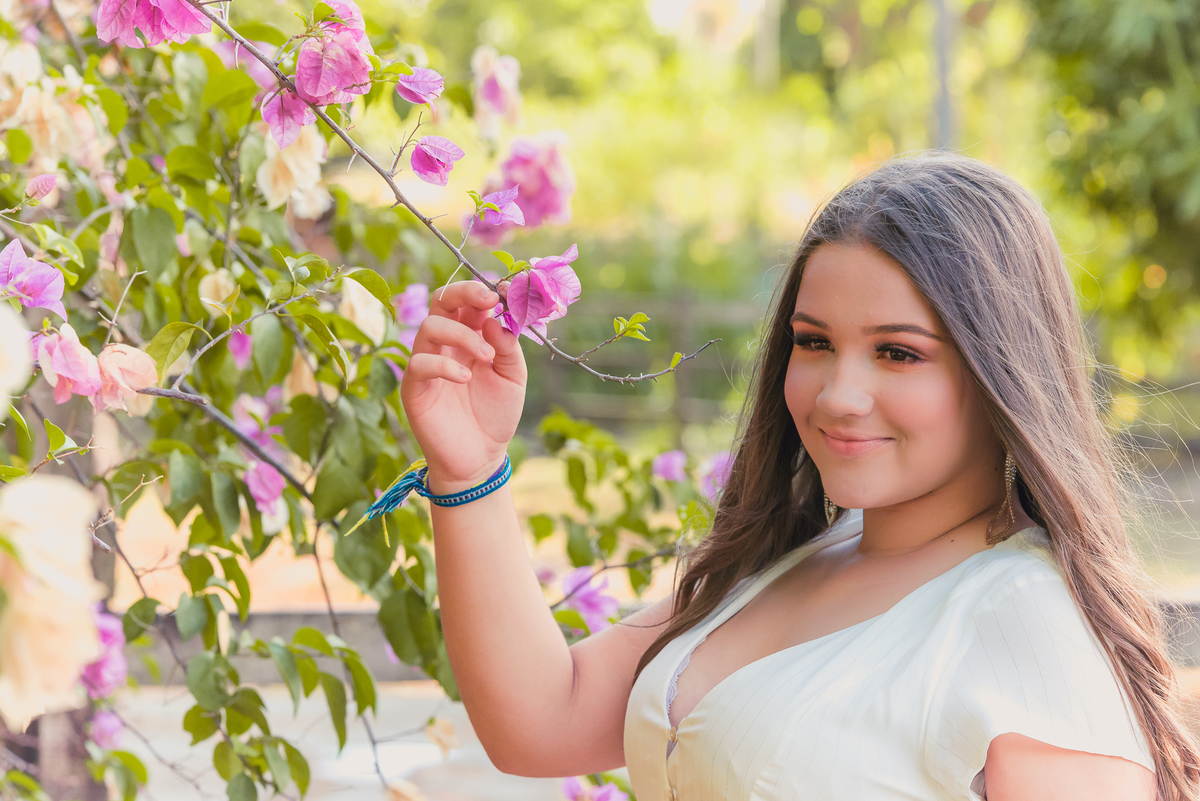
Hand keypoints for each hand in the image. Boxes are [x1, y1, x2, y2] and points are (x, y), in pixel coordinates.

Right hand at [400, 280, 526, 492]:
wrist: (481, 458)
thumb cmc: (495, 414)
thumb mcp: (513, 378)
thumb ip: (507, 347)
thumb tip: (494, 320)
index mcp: (470, 336)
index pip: (468, 301)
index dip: (482, 290)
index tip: (503, 292)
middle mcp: (446, 345)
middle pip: (441, 301)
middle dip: (463, 293)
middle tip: (488, 301)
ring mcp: (427, 364)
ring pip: (429, 327)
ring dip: (461, 334)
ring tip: (486, 357)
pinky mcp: (414, 388)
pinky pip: (419, 364)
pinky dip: (444, 366)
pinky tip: (466, 379)